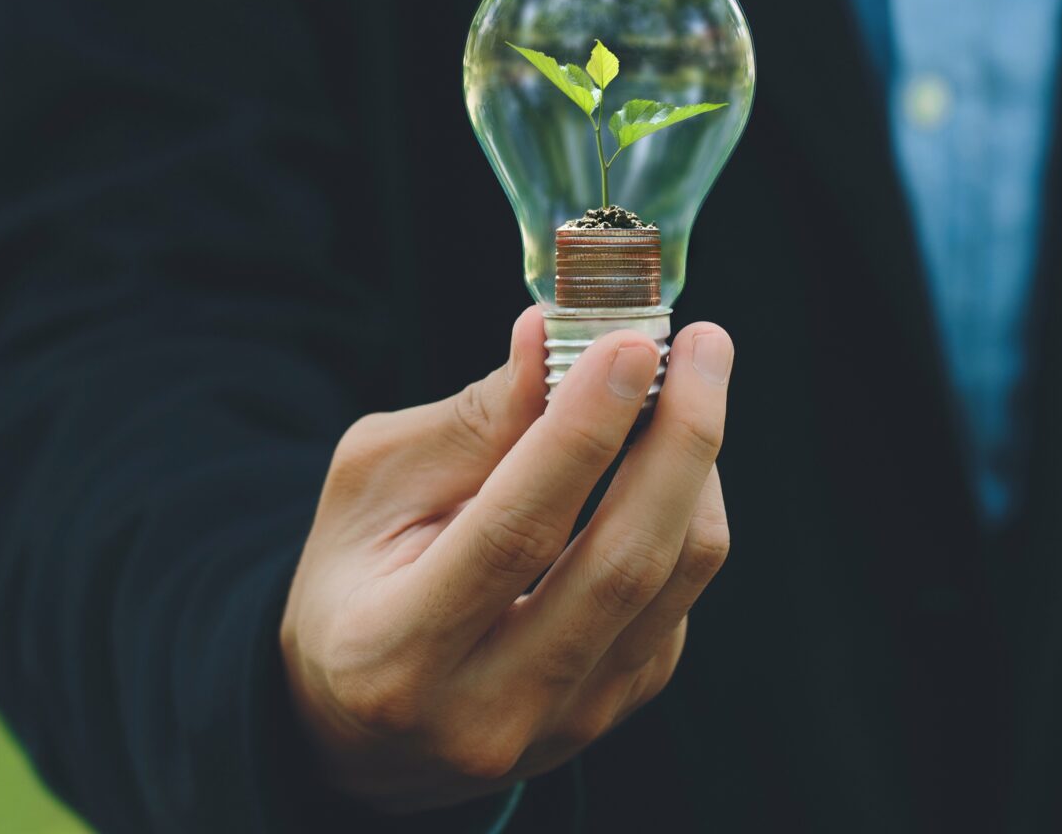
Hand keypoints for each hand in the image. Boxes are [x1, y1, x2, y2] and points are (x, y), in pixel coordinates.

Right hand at [280, 306, 732, 813]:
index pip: (513, 532)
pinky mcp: (617, 713)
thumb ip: (475, 420)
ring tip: (694, 377)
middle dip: (678, 439)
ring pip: (674, 580)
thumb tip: (553, 337)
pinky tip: (660, 461)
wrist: (363, 723)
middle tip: (703, 344)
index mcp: (396, 653)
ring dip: (697, 466)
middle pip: (622, 566)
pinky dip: (685, 514)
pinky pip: (679, 601)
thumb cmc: (358, 579)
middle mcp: (487, 712)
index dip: (581, 433)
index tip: (629, 345)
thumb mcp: (374, 487)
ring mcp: (564, 725)